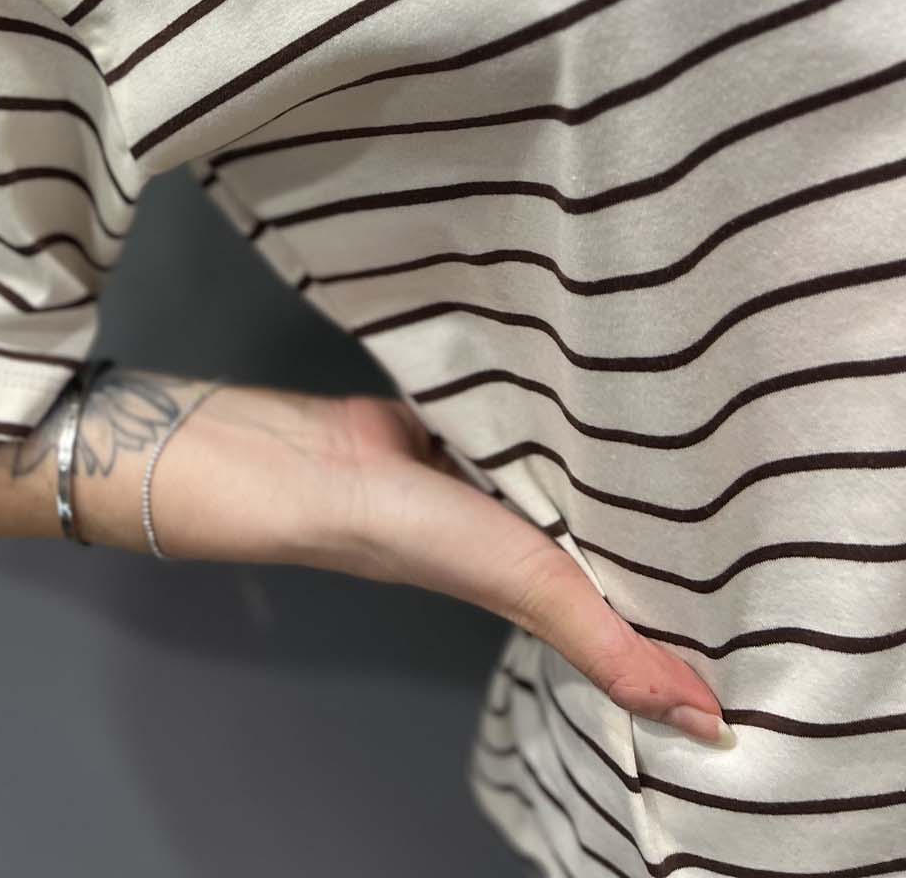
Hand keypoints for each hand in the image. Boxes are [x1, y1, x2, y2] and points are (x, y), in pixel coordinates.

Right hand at [309, 391, 732, 747]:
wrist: (328, 463)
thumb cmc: (425, 536)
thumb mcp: (531, 590)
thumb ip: (612, 650)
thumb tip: (711, 730)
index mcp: (554, 582)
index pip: (645, 592)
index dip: (703, 590)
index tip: (778, 572)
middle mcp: (538, 528)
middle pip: (621, 523)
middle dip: (676, 507)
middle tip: (760, 470)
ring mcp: (511, 468)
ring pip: (586, 461)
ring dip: (623, 442)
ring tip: (704, 412)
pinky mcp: (489, 414)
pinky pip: (546, 408)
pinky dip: (571, 397)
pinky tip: (617, 377)